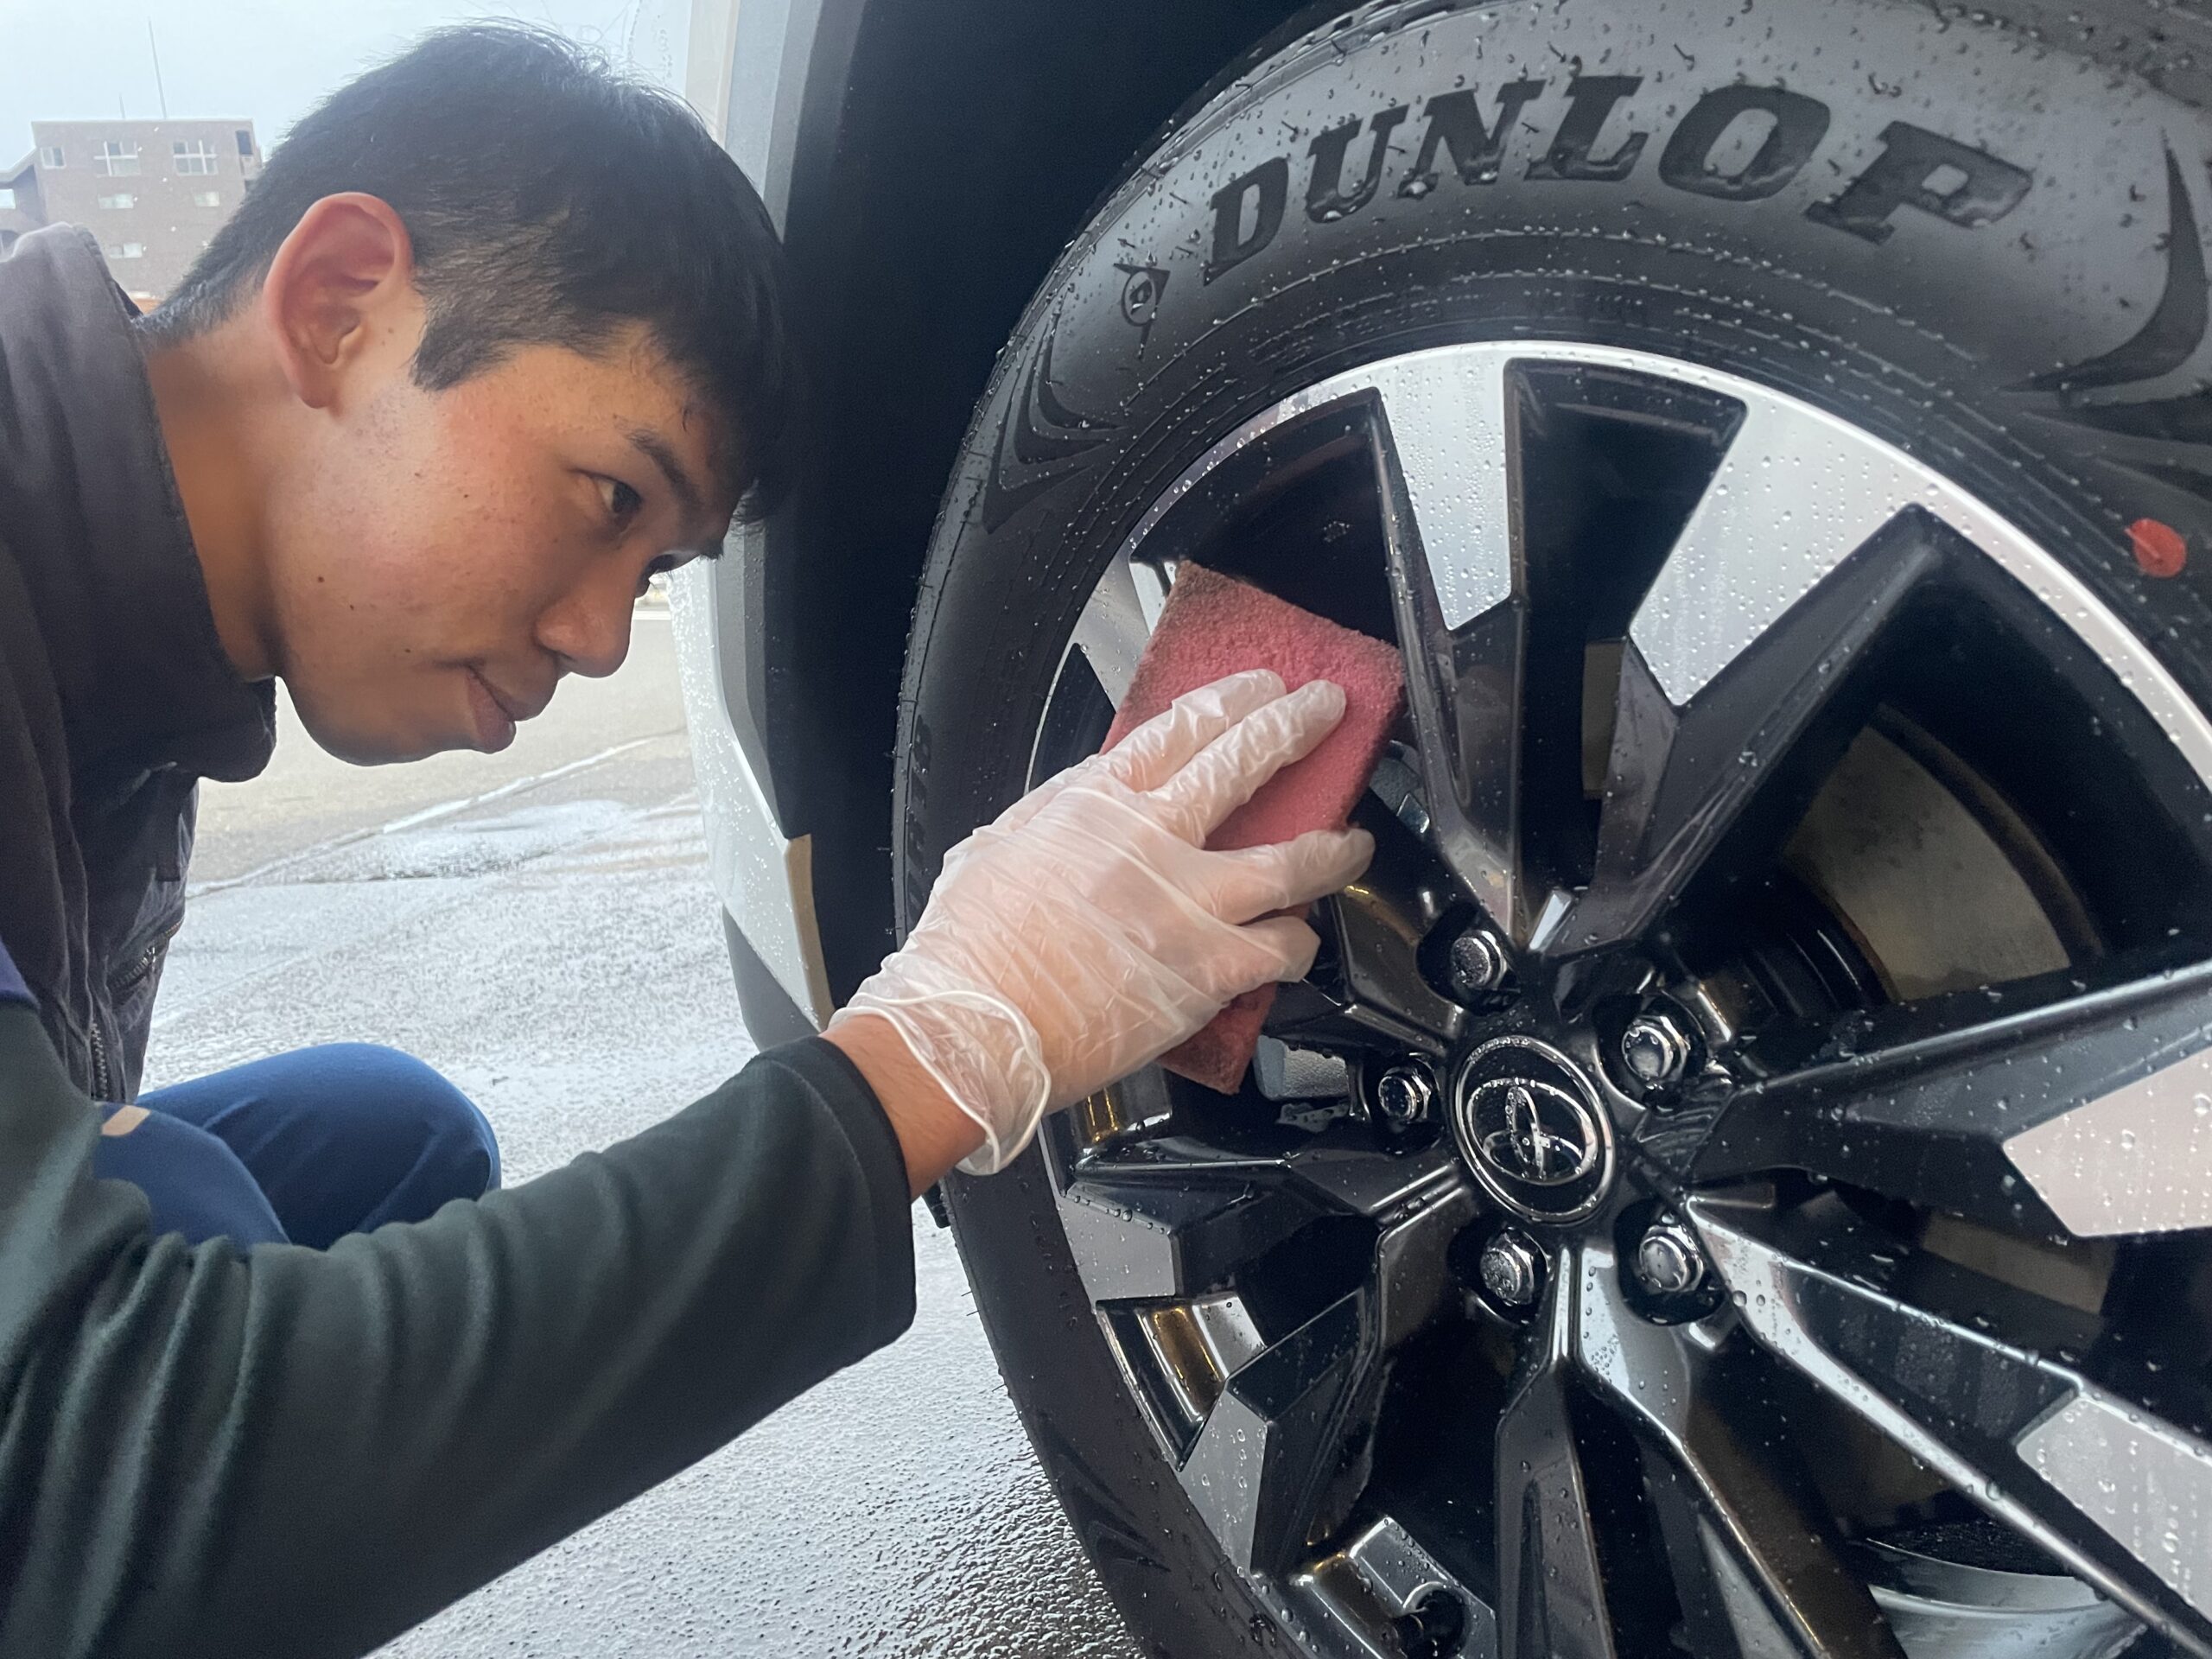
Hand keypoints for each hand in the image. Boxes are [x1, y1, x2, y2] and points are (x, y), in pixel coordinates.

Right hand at [827, 669, 1373, 1174]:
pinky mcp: (1211, 971)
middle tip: (1324, 710)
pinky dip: (1302, 941)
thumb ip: (1053, 811)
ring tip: (1354, 840)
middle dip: (1296, 726)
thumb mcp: (994, 846)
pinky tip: (1305, 940)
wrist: (979, 1028)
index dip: (1229, 699)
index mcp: (1097, 804)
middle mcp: (1155, 843)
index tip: (1257, 687)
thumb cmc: (972, 953)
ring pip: (1293, 859)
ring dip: (1334, 845)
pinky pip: (1284, 947)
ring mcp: (1192, 906)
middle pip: (1247, 762)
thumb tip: (1088, 791)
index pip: (1181, 728)